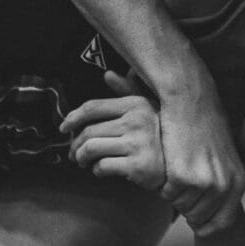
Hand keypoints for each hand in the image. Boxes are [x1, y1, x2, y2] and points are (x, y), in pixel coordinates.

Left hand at [61, 72, 165, 191]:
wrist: (181, 166)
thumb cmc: (160, 136)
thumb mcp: (147, 110)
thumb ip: (127, 92)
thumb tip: (108, 74)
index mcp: (135, 105)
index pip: (93, 107)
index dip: (73, 117)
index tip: (64, 127)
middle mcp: (137, 121)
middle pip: (89, 131)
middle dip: (75, 145)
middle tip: (74, 153)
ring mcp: (138, 144)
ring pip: (91, 148)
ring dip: (81, 158)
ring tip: (83, 162)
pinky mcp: (138, 166)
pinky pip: (103, 166)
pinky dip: (97, 170)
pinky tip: (101, 170)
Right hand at [156, 82, 244, 235]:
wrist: (191, 102)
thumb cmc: (206, 126)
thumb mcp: (226, 157)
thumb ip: (223, 184)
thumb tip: (213, 214)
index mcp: (238, 182)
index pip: (223, 223)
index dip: (206, 227)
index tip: (195, 224)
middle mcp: (223, 186)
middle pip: (197, 217)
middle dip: (186, 205)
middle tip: (182, 182)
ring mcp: (203, 182)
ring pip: (180, 206)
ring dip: (174, 192)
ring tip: (177, 167)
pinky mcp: (182, 176)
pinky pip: (166, 193)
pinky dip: (163, 182)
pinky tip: (169, 162)